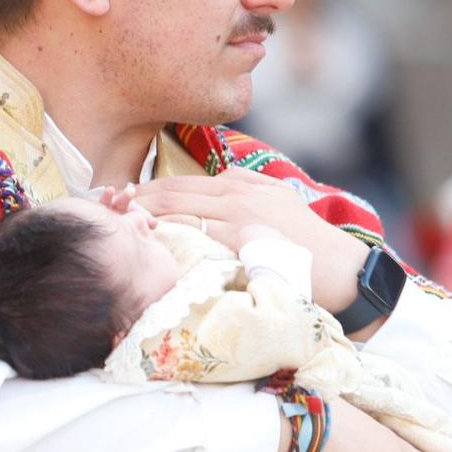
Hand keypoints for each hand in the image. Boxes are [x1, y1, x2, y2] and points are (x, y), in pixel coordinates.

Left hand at [130, 169, 368, 311]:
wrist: (343, 270)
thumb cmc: (310, 244)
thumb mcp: (279, 202)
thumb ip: (248, 189)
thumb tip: (221, 181)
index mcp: (242, 184)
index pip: (181, 183)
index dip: (147, 191)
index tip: (122, 200)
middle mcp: (237, 192)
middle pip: (172, 191)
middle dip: (137, 200)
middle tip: (107, 209)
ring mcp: (239, 211)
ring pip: (178, 207)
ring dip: (144, 214)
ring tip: (118, 222)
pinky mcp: (243, 234)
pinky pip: (196, 230)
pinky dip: (168, 232)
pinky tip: (147, 239)